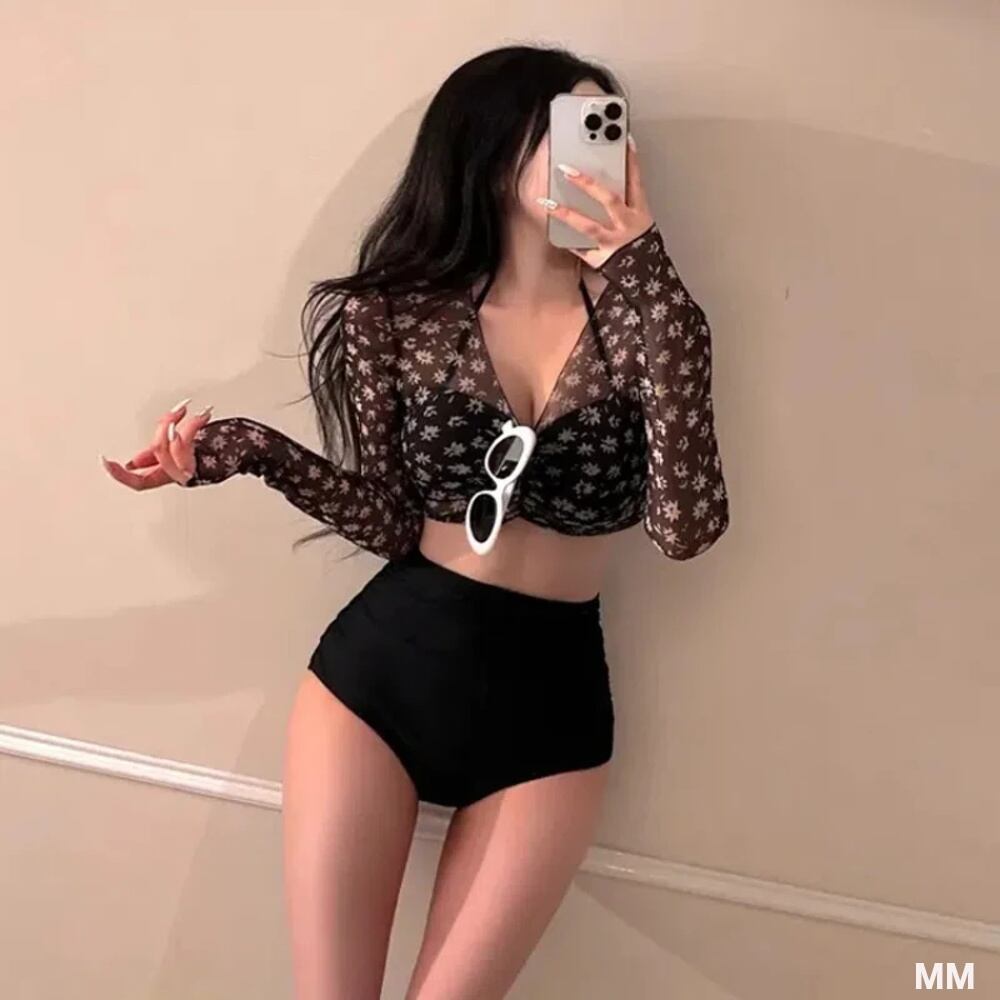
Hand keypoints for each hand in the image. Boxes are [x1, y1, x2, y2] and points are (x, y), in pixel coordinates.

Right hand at [101, 398, 213, 489]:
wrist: (228, 456)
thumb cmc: (200, 455)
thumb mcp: (170, 455)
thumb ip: (151, 457)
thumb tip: (130, 465)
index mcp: (162, 474)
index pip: (137, 481)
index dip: (120, 475)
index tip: (106, 460)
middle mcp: (175, 474)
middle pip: (157, 452)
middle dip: (162, 428)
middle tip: (174, 414)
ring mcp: (188, 469)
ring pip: (173, 445)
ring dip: (178, 423)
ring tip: (186, 409)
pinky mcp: (202, 463)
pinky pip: (192, 441)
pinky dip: (194, 424)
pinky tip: (203, 414)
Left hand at [539, 133, 654, 268]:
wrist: (647, 279)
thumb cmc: (642, 248)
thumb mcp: (643, 221)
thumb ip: (628, 201)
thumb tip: (611, 179)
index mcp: (640, 213)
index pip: (637, 181)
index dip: (632, 160)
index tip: (623, 139)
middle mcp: (626, 225)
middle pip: (608, 199)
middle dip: (588, 183)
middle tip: (567, 169)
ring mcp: (613, 243)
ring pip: (588, 225)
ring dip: (566, 213)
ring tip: (548, 202)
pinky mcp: (601, 259)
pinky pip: (580, 249)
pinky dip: (567, 241)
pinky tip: (551, 232)